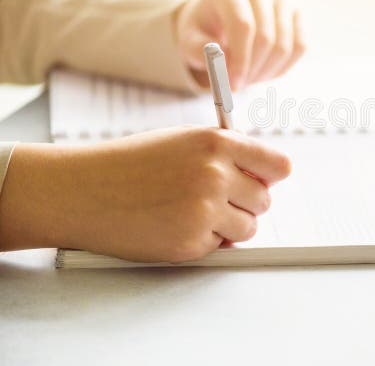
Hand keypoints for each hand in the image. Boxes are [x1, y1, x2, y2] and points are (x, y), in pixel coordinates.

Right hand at [0, 127, 290, 261]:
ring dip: (229, 225)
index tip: (265, 180)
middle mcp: (216, 175)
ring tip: (192, 211)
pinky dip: (204, 241)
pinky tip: (173, 224)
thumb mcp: (183, 141)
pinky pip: (220, 246)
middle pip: (265, 200)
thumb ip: (225, 154)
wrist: (82, 190)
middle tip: (214, 198)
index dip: (271, 175)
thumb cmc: (129, 163)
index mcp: (217, 142)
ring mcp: (205, 211)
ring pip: (249, 227)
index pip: (278, 165)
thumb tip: (263, 174)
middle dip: (244, 202)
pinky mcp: (191, 243)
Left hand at [174, 0, 305, 89]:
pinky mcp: (297, 10)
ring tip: (249, 77)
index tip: (233, 85)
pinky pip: (300, 46)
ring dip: (267, 71)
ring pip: (285, 46)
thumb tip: (222, 62)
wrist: (220, 14)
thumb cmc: (204, 28)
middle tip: (239, 86)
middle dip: (253, 70)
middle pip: (266, 38)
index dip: (241, 60)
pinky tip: (265, 69)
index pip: (243, 26)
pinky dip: (283, 66)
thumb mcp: (189, 40)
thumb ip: (200, 51)